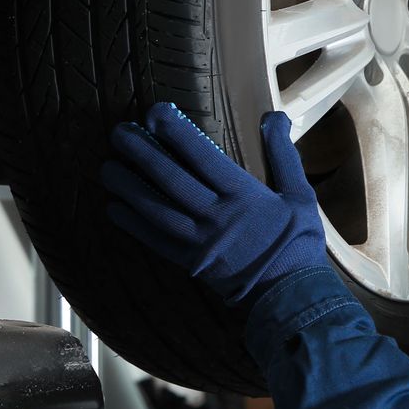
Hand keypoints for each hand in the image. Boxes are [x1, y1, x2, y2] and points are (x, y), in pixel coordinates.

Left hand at [102, 102, 328, 309]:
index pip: (203, 157)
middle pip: (171, 180)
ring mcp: (200, 242)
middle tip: (118, 133)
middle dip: (142, 153)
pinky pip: (155, 241)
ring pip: (156, 210)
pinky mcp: (191, 262)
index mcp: (244, 197)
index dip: (177, 133)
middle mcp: (217, 217)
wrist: (291, 295)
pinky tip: (114, 209)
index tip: (156, 113)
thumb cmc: (298, 243)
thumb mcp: (301, 195)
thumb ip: (283, 155)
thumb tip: (276, 117)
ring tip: (107, 168)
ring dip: (128, 188)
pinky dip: (133, 225)